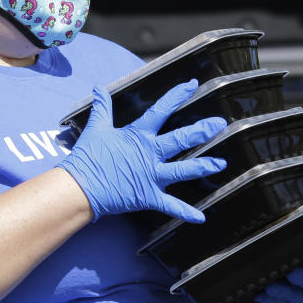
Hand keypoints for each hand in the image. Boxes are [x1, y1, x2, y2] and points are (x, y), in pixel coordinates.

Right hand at [59, 79, 226, 222]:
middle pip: (181, 139)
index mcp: (139, 135)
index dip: (177, 96)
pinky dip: (186, 212)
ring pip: (183, 170)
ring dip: (204, 166)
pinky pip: (171, 206)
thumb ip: (102, 107)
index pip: (162, 110)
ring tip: (222, 164)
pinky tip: (202, 217)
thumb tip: (98, 87)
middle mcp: (150, 154)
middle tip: (220, 124)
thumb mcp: (96, 128)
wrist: (80, 188)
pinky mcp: (149, 196)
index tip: (192, 85)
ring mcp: (151, 176)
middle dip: (202, 131)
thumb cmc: (88, 157)